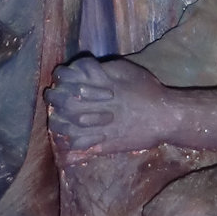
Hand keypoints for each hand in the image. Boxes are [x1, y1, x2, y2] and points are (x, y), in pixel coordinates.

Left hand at [46, 54, 177, 162]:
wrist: (164, 116)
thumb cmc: (147, 90)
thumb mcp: (126, 70)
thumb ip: (103, 69)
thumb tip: (82, 69)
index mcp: (99, 84)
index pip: (68, 77)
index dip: (60, 77)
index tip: (60, 79)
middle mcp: (96, 104)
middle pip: (63, 101)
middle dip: (54, 99)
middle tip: (52, 98)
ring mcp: (99, 125)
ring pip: (66, 126)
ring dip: (57, 122)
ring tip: (56, 121)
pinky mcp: (105, 143)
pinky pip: (80, 146)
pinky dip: (68, 146)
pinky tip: (65, 143)